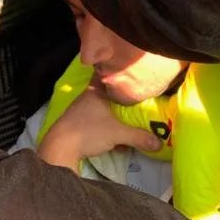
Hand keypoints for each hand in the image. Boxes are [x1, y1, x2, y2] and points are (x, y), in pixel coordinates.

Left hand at [38, 81, 161, 171]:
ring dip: (110, 112)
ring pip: (99, 107)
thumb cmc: (89, 132)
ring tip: (126, 117)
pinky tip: (111, 134)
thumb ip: (139, 137)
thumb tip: (159, 143)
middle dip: (118, 96)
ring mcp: (78, 111)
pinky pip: (93, 120)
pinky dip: (103, 124)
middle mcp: (86, 98)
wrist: (60, 147)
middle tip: (134, 99)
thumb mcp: (118, 134)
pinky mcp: (75, 124)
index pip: (105, 73)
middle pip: (105, 92)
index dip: (115, 72)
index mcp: (95, 91)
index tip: (128, 73)